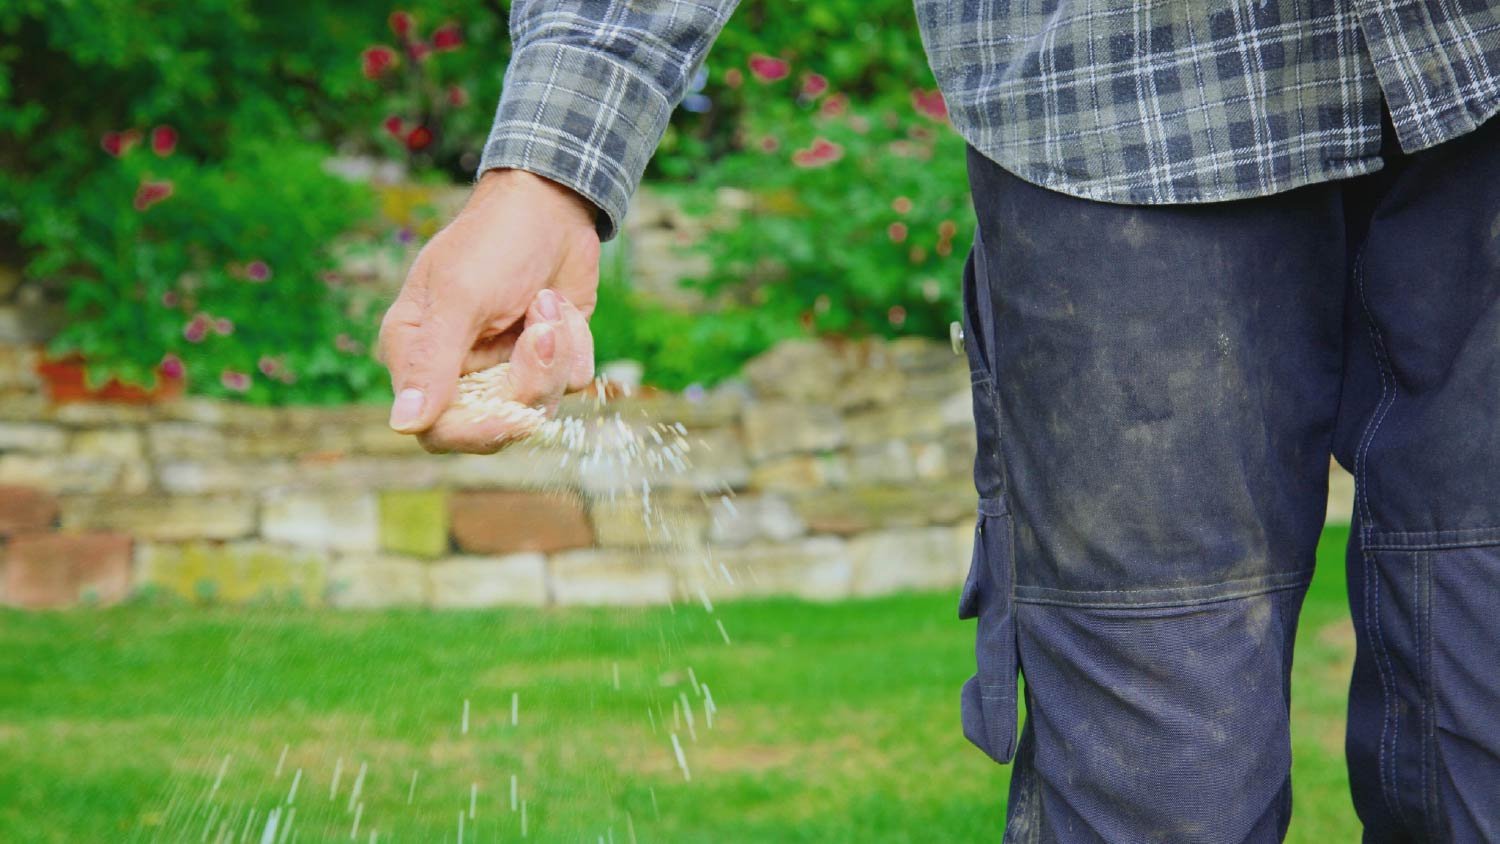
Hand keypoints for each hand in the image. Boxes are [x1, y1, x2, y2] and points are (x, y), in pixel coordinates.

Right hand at [377, 169, 598, 450]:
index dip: (476, 432)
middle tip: (542, 329)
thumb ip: (432, 363)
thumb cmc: (493, 241)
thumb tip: (402, 425)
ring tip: (548, 302)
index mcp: (417, 354)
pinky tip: (561, 304)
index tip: (515, 414)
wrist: (551, 204)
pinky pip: (572, 382)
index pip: (436, 428)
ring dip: (556, 353)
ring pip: (541, 404)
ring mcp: (504, 366)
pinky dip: (575, 344)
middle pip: (497, 423)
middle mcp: (457, 369)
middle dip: (530, 379)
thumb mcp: (460, 298)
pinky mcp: (545, 359)